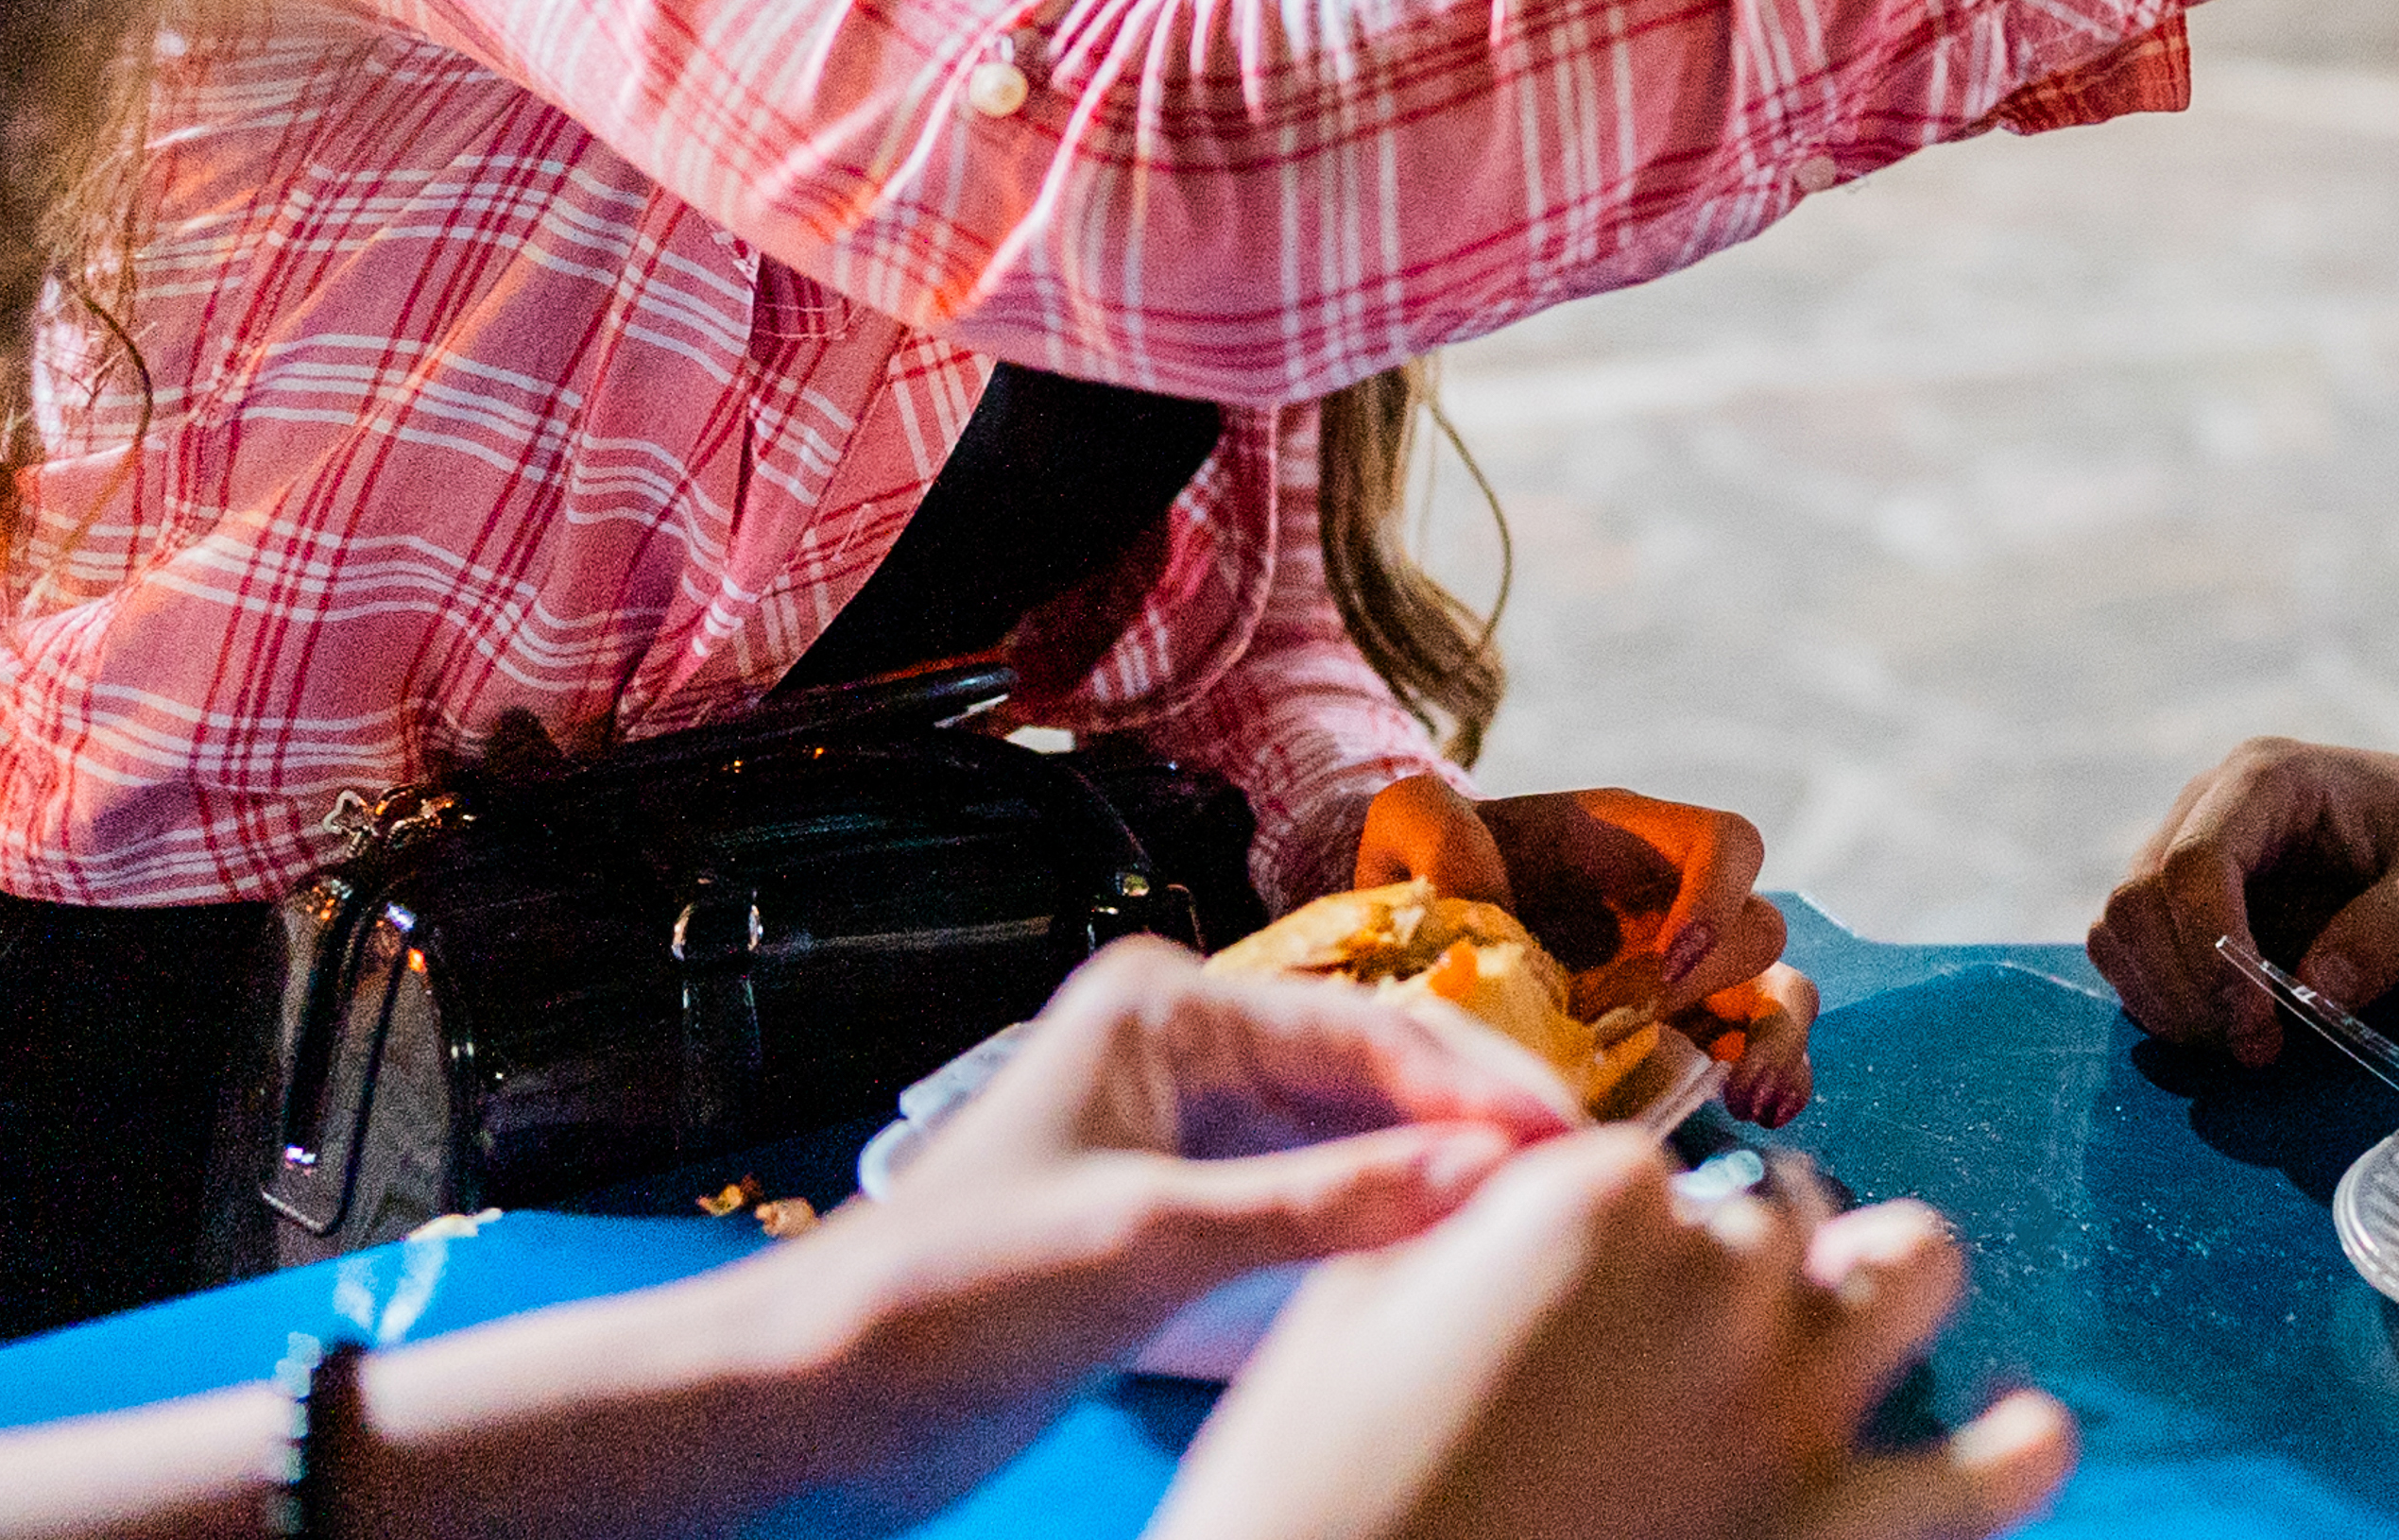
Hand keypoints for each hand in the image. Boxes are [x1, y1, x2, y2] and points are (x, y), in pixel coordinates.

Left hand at [732, 935, 1575, 1531]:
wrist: (816, 1392)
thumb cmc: (946, 1292)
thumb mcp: (1148, 1242)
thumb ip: (1321, 1206)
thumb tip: (1482, 1176)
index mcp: (1166, 1007)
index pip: (1362, 1028)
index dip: (1475, 1083)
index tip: (1570, 1134)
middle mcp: (1181, 1049)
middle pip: (1367, 1072)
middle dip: (1470, 1118)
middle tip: (1582, 1171)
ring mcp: (1178, 1131)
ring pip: (1347, 1135)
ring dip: (1433, 1169)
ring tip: (1537, 1211)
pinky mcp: (1171, 1210)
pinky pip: (1309, 1195)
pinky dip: (1377, 1218)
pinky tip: (1443, 1248)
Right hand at [1150, 1130, 2073, 1539]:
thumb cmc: (1310, 1498)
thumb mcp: (1351, 1310)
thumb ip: (1456, 1210)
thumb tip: (1511, 1163)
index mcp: (1595, 1199)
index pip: (1657, 1172)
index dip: (1624, 1236)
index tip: (1583, 1299)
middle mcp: (1716, 1274)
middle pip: (1778, 1221)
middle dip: (1734, 1270)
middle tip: (1676, 1346)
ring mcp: (1790, 1401)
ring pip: (1916, 1269)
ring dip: (1880, 1290)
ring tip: (1842, 1337)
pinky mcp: (1841, 1526)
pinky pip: (1994, 1467)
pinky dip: (2018, 1446)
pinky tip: (2017, 1435)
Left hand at [1369, 776, 1814, 1123]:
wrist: (1423, 942)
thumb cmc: (1432, 871)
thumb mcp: (1408, 826)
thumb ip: (1430, 827)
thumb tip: (1480, 888)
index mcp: (1636, 845)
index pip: (1726, 844)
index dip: (1717, 895)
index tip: (1666, 956)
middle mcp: (1680, 908)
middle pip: (1758, 931)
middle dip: (1717, 986)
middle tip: (1650, 1029)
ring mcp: (1690, 979)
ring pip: (1782, 1000)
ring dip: (1779, 1047)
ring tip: (1751, 1101)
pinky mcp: (1683, 1041)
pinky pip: (1758, 1057)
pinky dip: (1772, 1084)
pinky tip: (1747, 1117)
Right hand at [2089, 735, 2398, 1062]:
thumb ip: (2398, 924)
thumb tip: (2318, 990)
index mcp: (2268, 778)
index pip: (2193, 862)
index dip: (2213, 953)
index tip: (2262, 1025)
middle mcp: (2212, 806)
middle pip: (2140, 899)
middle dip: (2186, 988)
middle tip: (2259, 1049)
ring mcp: (2195, 850)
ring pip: (2123, 929)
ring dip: (2167, 1002)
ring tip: (2249, 1043)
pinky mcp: (2196, 900)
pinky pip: (2141, 954)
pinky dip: (2168, 1002)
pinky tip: (2234, 1029)